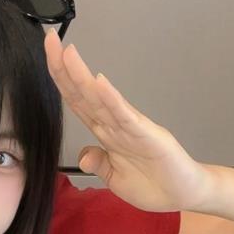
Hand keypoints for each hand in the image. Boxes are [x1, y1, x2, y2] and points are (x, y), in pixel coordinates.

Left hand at [43, 28, 212, 212]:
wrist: (185, 194)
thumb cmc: (154, 185)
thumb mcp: (115, 178)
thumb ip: (100, 164)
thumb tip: (84, 154)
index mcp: (106, 133)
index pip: (78, 101)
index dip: (61, 79)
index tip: (49, 54)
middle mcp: (116, 125)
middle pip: (84, 93)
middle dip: (65, 67)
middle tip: (49, 38)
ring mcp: (131, 127)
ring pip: (101, 99)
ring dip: (82, 77)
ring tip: (67, 53)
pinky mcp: (147, 136)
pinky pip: (125, 116)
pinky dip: (112, 99)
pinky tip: (99, 83)